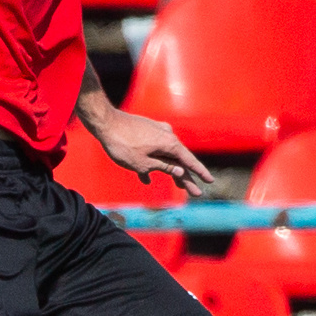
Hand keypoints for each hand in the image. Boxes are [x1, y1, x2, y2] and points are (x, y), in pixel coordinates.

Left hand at [89, 107, 213, 195]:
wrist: (104, 122)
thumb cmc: (123, 144)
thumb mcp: (143, 163)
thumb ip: (163, 168)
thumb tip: (180, 172)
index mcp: (169, 144)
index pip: (189, 162)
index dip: (200, 173)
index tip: (210, 182)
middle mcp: (167, 136)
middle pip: (179, 160)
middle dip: (187, 178)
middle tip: (196, 193)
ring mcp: (156, 132)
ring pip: (167, 156)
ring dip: (171, 171)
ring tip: (179, 186)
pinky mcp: (146, 132)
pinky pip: (154, 151)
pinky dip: (153, 164)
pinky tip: (146, 179)